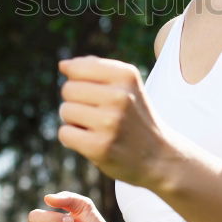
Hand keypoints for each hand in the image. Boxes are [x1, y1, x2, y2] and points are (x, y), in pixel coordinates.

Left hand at [57, 55, 169, 187]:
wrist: (158, 157)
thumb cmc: (133, 117)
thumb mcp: (125, 85)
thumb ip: (95, 68)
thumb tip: (63, 65)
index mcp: (126, 76)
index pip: (76, 68)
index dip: (78, 82)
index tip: (97, 95)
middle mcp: (120, 96)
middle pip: (68, 89)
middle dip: (76, 102)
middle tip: (97, 114)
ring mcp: (110, 122)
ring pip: (65, 110)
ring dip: (74, 121)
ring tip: (97, 128)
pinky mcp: (100, 147)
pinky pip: (64, 133)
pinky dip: (72, 138)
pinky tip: (91, 142)